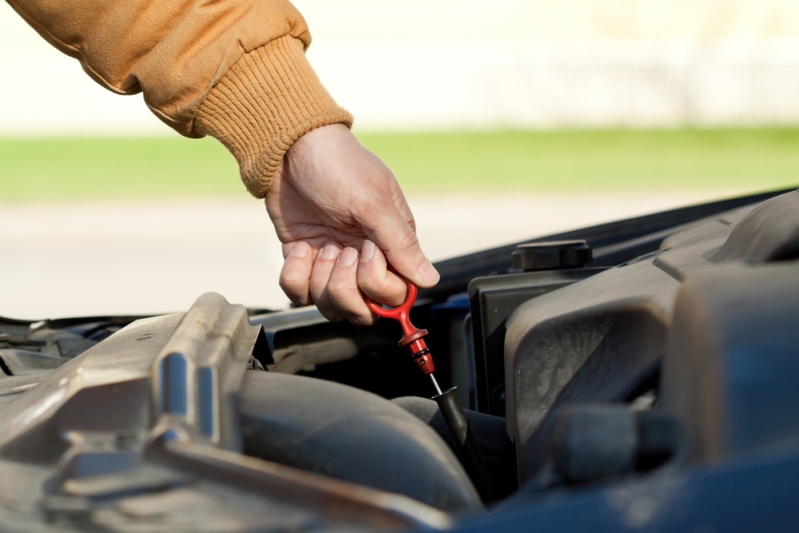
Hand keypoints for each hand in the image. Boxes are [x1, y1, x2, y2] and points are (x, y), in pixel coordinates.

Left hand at [267, 124, 439, 324]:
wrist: (290, 147)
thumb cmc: (339, 165)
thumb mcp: (373, 202)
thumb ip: (401, 245)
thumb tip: (429, 280)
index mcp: (391, 246)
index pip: (395, 294)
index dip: (377, 284)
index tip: (365, 252)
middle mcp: (365, 260)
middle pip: (363, 310)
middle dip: (345, 289)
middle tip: (338, 252)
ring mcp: (333, 263)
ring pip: (331, 307)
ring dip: (320, 281)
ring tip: (318, 246)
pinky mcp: (303, 262)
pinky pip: (300, 294)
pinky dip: (296, 276)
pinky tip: (301, 248)